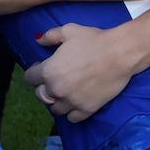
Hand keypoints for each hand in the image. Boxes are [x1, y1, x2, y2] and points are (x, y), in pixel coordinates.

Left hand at [30, 23, 144, 120]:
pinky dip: (72, 112)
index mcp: (48, 71)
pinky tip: (75, 103)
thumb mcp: (68, 31)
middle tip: (55, 80)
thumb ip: (50, 36)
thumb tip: (38, 41)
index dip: (34, 72)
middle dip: (45, 88)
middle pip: (40, 95)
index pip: (30, 78)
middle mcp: (56, 89)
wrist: (120, 54)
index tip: (42, 67)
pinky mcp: (87, 110)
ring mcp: (71, 102)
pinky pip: (72, 118)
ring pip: (55, 109)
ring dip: (57, 101)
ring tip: (65, 93)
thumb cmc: (93, 40)